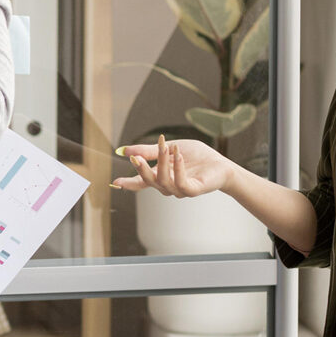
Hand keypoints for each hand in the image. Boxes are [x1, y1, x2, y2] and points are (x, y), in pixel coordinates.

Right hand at [112, 136, 237, 197]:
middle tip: (135, 158)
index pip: (141, 182)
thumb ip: (148, 151)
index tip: (115, 183)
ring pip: (163, 181)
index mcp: (161, 176)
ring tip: (166, 146)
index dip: (128, 183)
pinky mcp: (193, 190)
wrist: (220, 164)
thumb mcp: (168, 149)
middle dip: (141, 170)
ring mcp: (180, 190)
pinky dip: (178, 169)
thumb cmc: (196, 157)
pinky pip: (181, 183)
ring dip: (162, 163)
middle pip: (149, 182)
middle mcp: (168, 186)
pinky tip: (178, 156)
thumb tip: (125, 151)